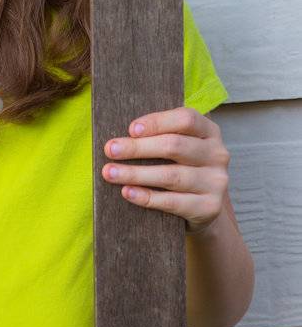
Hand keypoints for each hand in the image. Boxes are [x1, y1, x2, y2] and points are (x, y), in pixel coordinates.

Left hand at [102, 106, 228, 234]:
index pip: (186, 119)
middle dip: (137, 148)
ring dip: (136, 173)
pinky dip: (147, 197)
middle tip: (110, 150)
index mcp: (209, 132)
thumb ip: (159, 136)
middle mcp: (217, 154)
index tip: (130, 129)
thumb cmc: (182, 168)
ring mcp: (216, 182)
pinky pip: (173, 202)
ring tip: (110, 173)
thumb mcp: (179, 147)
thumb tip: (119, 139)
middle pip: (174, 146)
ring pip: (171, 176)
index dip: (157, 122)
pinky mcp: (209, 207)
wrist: (205, 206)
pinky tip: (127, 192)